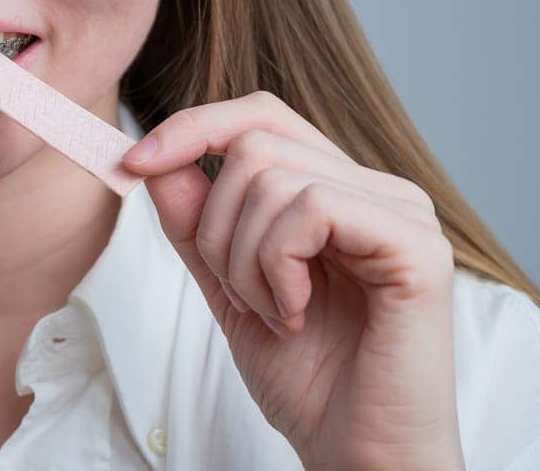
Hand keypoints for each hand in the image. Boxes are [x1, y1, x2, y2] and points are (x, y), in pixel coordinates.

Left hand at [121, 90, 463, 470]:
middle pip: (255, 142)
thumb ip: (195, 223)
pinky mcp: (418, 247)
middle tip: (241, 295)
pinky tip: (296, 313)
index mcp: (339, 189)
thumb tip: (155, 158)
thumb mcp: (227, 287)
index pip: (260, 115)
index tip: (134, 163)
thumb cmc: (308, 378)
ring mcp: (404, 214)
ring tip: (275, 313)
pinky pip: (312, 207)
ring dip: (244, 258)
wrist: (355, 452)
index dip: (193, 126)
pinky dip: (278, 265)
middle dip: (215, 223)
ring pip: (272, 175)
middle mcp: (379, 190)